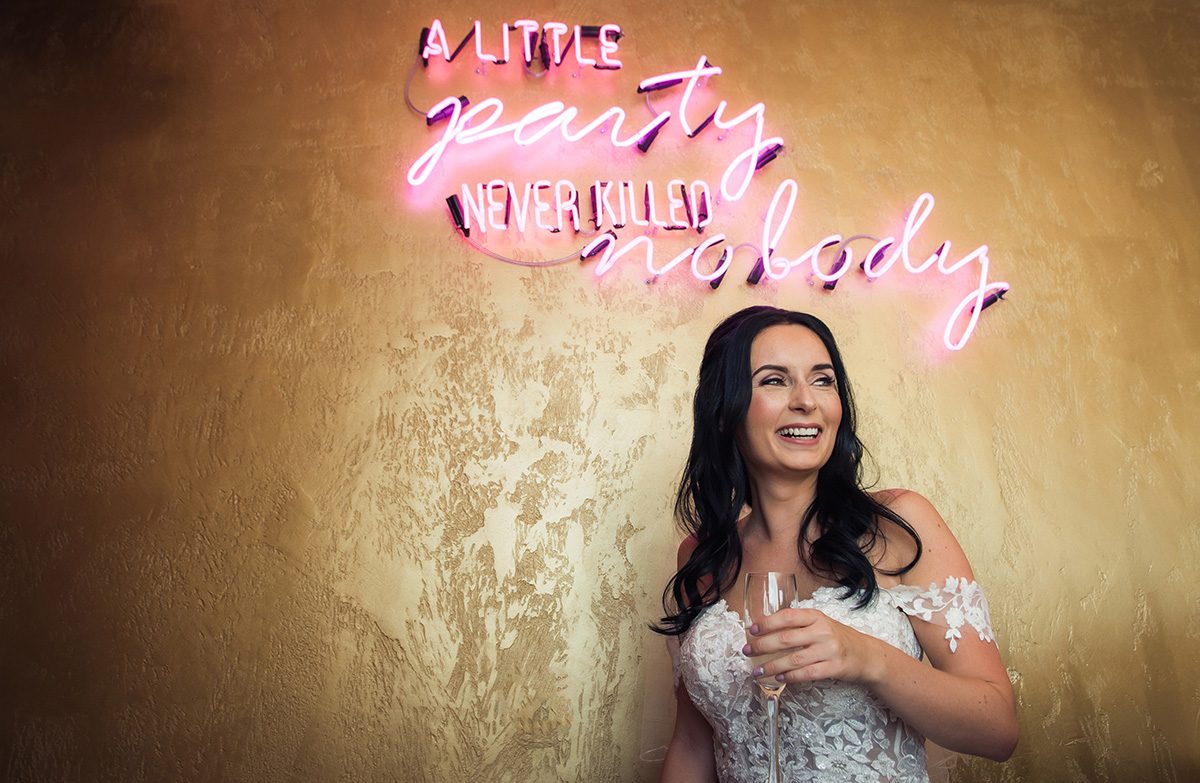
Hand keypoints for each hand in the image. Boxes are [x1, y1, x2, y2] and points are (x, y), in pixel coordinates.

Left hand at [742, 608, 882, 684]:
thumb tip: (764, 628)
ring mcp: (829, 650)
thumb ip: (798, 624)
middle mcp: (822, 631)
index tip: (751, 630)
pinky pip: (807, 674)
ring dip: (771, 666)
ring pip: (793, 660)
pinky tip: (778, 678)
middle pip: (786, 639)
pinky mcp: (834, 668)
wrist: (865, 654)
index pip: (787, 617)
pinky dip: (790, 677)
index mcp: (816, 616)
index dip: (767, 623)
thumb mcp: (819, 623)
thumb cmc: (836, 637)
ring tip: (757, 672)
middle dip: (762, 646)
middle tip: (747, 651)